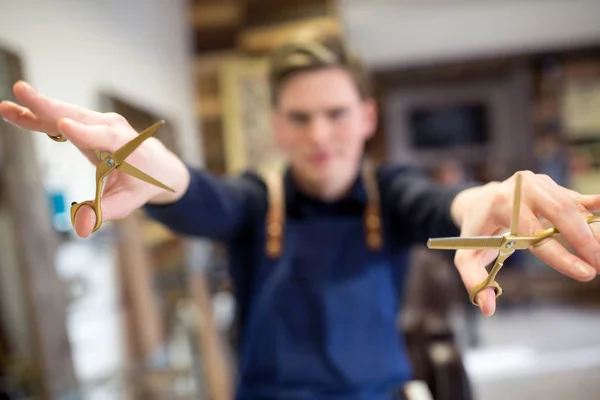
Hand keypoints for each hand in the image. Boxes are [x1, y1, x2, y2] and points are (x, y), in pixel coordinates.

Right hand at [0, 80, 189, 237]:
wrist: (157, 165)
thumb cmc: (143, 183)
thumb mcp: (130, 201)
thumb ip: (106, 211)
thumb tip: (83, 225)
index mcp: (129, 148)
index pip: (106, 138)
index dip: (85, 133)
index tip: (63, 126)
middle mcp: (114, 129)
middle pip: (80, 117)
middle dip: (50, 107)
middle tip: (22, 92)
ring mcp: (100, 123)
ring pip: (65, 114)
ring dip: (36, 108)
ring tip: (7, 106)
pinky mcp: (87, 124)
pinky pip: (60, 119)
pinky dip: (38, 116)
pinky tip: (13, 111)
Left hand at [450, 171, 599, 316]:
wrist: (478, 202)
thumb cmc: (476, 233)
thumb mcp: (466, 256)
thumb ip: (474, 280)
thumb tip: (488, 309)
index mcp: (500, 205)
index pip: (534, 234)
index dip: (560, 256)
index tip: (583, 273)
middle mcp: (521, 189)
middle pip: (559, 214)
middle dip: (584, 242)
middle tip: (598, 266)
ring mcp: (538, 184)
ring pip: (572, 206)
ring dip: (592, 231)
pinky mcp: (551, 185)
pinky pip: (576, 198)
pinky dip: (593, 208)